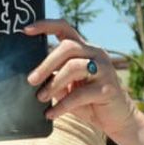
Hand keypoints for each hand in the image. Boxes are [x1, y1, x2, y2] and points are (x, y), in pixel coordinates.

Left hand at [25, 20, 135, 138]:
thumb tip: (31, 77)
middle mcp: (96, 54)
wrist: (117, 119)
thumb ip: (54, 78)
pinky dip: (62, 105)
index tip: (26, 30)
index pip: (65, 28)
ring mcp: (104, 69)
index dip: (45, 26)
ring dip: (53, 84)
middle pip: (68, 47)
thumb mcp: (67, 87)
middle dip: (46, 64)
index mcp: (85, 49)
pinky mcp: (108, 88)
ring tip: (41, 98)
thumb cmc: (88, 101)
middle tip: (31, 80)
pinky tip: (50, 113)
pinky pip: (80, 94)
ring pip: (74, 67)